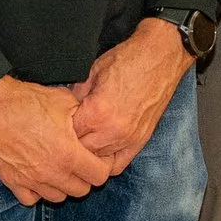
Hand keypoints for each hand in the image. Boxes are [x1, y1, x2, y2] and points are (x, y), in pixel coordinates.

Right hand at [0, 76, 112, 203]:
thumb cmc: (26, 101)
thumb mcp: (64, 100)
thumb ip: (83, 116)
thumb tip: (93, 121)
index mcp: (68, 154)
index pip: (99, 176)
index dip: (102, 165)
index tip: (97, 156)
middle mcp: (51, 173)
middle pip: (81, 190)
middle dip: (85, 176)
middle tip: (80, 160)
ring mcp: (30, 180)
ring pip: (58, 197)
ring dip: (63, 185)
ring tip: (60, 168)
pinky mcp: (12, 182)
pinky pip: (31, 199)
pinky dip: (38, 191)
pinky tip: (39, 175)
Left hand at [68, 20, 191, 176]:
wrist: (160, 56)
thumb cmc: (129, 59)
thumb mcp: (93, 72)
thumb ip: (77, 95)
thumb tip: (64, 108)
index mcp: (98, 113)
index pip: (68, 136)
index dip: (61, 128)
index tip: (59, 122)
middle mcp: (113, 131)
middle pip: (81, 152)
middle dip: (73, 142)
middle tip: (71, 130)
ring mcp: (128, 139)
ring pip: (97, 160)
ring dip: (89, 151)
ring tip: (84, 138)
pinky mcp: (141, 140)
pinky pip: (118, 164)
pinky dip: (107, 161)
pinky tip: (100, 150)